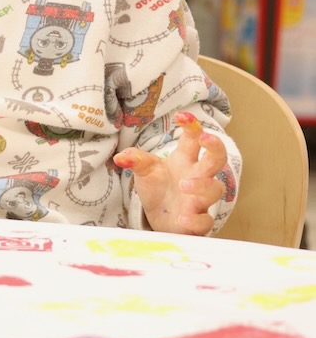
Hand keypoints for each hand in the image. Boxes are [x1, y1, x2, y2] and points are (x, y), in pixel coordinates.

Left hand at [114, 111, 227, 236]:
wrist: (158, 217)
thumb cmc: (157, 188)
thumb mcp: (145, 170)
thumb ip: (136, 160)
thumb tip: (120, 157)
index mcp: (185, 159)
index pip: (193, 138)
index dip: (191, 125)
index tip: (181, 115)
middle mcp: (197, 176)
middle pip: (216, 158)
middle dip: (215, 147)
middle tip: (205, 138)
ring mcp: (200, 199)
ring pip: (214, 189)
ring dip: (202, 186)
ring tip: (183, 185)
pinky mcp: (197, 221)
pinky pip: (205, 221)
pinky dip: (195, 220)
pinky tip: (181, 218)